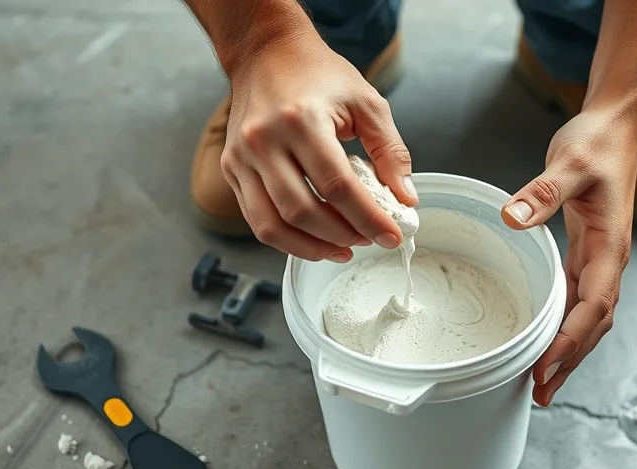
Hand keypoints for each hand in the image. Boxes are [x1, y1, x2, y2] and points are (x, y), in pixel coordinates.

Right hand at [220, 32, 416, 261]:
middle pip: (304, 211)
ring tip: (344, 248)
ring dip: (313, 247)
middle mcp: (264, 140)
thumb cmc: (317, 74)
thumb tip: (405, 197)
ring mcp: (241, 157)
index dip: (368, 218)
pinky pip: (256, 219)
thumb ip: (390, 150)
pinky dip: (287, 239)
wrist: (266, 52)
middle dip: (343, 236)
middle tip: (369, 240)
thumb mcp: (367, 102)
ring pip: (273, 225)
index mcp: (301, 120)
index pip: (338, 187)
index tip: (392, 235)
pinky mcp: (231, 168)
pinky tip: (315, 241)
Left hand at [501, 109, 636, 405]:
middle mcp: (609, 259)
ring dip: (568, 351)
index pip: (594, 304)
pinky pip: (578, 299)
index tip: (547, 366)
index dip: (572, 339)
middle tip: (542, 393)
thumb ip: (544, 191)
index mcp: (611, 245)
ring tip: (543, 382)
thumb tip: (515, 218)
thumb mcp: (571, 162)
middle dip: (571, 360)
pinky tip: (547, 342)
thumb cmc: (598, 142)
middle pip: (594, 324)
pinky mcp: (587, 252)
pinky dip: (564, 326)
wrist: (615, 126)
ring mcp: (599, 258)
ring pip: (587, 317)